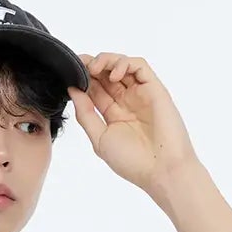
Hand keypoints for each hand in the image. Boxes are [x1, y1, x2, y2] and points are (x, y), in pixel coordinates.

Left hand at [67, 52, 202, 196]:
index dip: (83, 79)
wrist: (161, 170)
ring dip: (106, 61)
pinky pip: (139, 66)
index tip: (70, 74)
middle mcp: (127, 102)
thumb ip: (85, 114)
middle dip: (91, 66)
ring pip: (122, 65)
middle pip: (107, 74)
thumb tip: (72, 91)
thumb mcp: (100, 139)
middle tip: (79, 64)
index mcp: (114, 115)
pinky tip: (114, 75)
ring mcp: (140, 94)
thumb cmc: (133, 162)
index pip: (95, 89)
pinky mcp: (154, 88)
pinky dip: (124, 63)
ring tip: (94, 68)